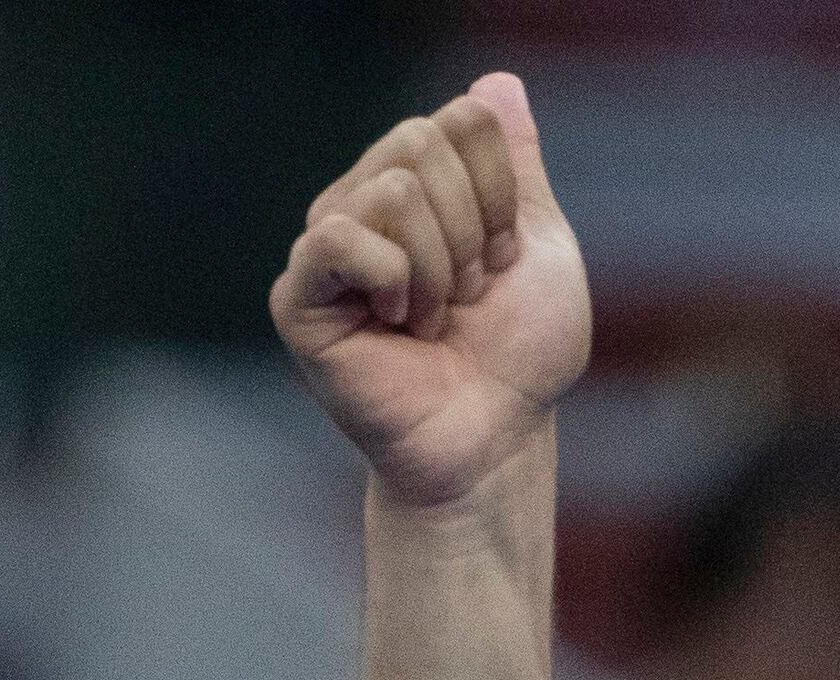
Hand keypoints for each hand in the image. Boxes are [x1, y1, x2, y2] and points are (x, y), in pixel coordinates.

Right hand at [271, 75, 590, 512]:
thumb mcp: (539, 250)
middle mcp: (365, 200)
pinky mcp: (299, 294)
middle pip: (421, 141)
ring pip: (393, 190)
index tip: (503, 262)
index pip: (465, 120)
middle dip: (473, 230)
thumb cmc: (518, 357)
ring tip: (434, 320)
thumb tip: (495, 84)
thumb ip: (516, 166)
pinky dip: (394, 282)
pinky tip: (397, 325)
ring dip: (440, 269)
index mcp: (420, 182)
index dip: (503, 196)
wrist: (495, 437)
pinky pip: (341, 238)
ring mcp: (327, 244)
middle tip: (466, 295)